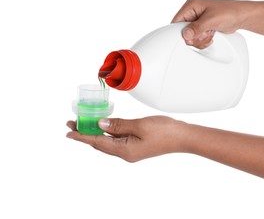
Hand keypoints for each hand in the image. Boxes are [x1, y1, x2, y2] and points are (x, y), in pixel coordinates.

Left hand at [66, 116, 187, 161]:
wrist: (182, 137)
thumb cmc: (164, 131)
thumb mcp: (139, 125)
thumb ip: (118, 125)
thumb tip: (100, 123)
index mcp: (124, 150)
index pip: (97, 142)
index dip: (82, 136)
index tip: (69, 132)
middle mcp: (125, 153)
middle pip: (100, 143)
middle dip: (86, 134)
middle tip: (74, 123)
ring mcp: (131, 150)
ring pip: (108, 141)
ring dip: (96, 133)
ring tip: (86, 123)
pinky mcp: (135, 146)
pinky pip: (117, 139)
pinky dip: (108, 132)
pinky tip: (105, 125)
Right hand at [172, 0, 248, 48]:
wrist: (241, 16)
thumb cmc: (229, 12)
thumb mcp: (211, 20)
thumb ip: (197, 27)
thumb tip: (186, 34)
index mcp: (190, 6)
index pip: (176, 21)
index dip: (181, 32)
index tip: (190, 37)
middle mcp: (192, 13)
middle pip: (182, 31)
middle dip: (193, 37)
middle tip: (203, 35)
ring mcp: (197, 21)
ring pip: (189, 37)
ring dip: (199, 40)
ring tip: (209, 34)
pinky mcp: (201, 28)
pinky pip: (196, 39)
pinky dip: (202, 41)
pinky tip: (210, 37)